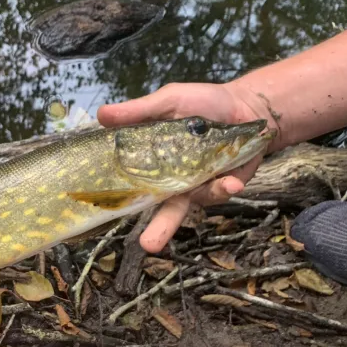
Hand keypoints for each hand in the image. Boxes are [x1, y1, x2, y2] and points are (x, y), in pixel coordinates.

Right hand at [97, 81, 277, 251]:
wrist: (245, 106)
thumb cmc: (202, 104)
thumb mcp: (169, 101)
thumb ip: (138, 112)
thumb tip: (101, 115)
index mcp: (154, 165)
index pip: (133, 186)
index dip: (121, 200)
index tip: (106, 211)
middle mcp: (175, 182)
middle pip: (163, 211)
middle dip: (157, 230)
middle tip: (147, 246)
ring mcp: (200, 186)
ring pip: (198, 203)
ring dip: (208, 197)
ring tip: (226, 186)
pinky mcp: (225, 185)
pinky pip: (221, 191)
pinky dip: (227, 187)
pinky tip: (233, 182)